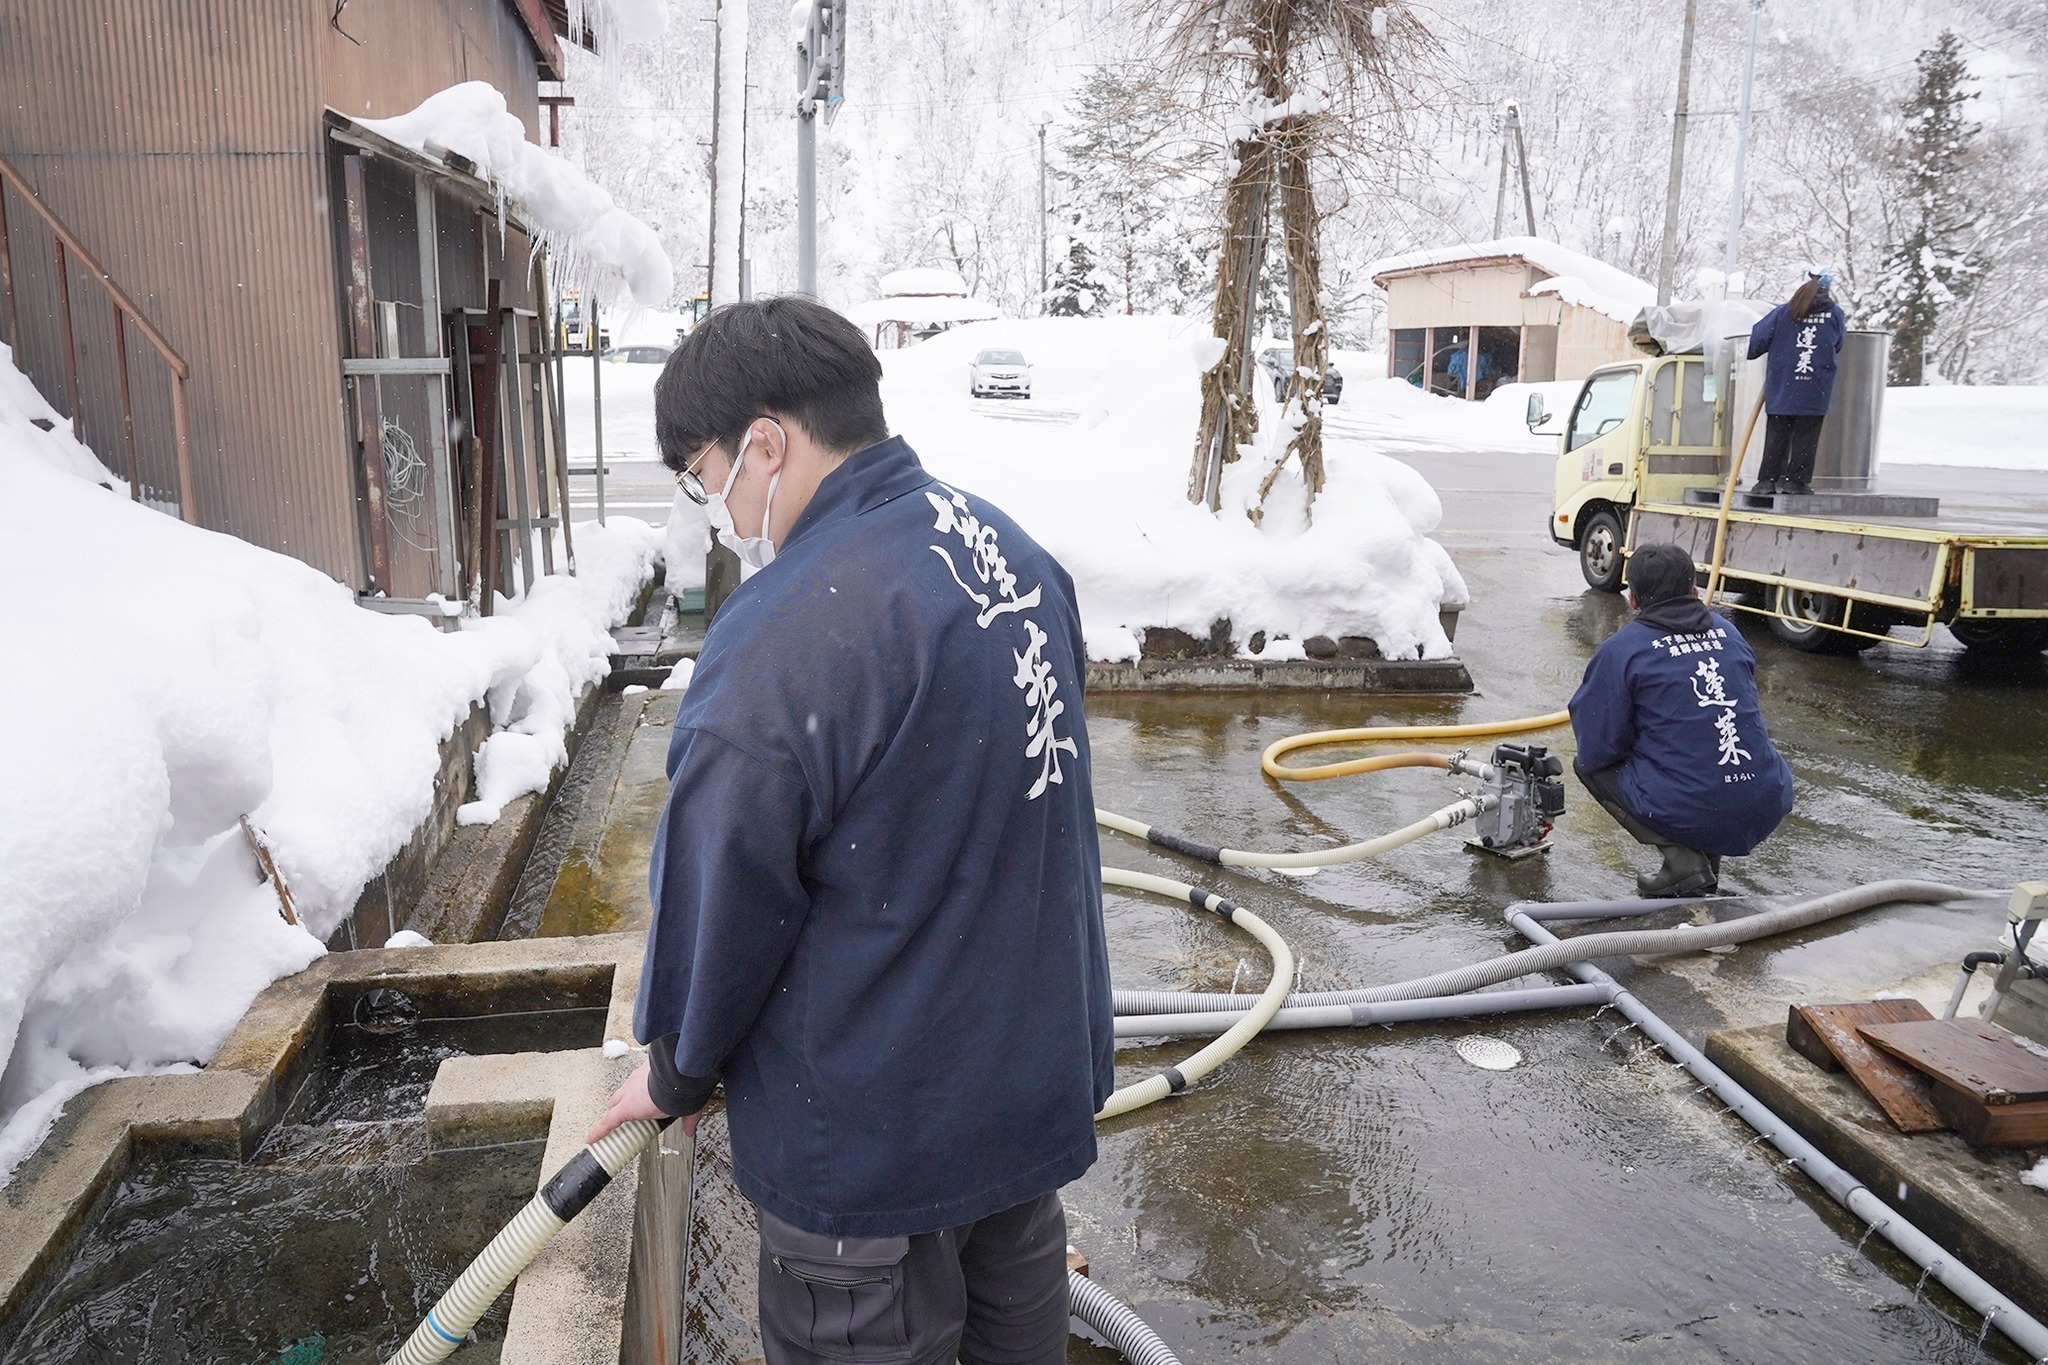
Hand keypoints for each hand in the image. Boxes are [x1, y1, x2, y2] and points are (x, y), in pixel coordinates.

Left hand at [585, 1059, 702, 1143]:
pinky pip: (607, 1121)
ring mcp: (629, 1095)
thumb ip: (688, 1117)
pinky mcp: (623, 1109)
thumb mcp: (688, 1103)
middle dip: (623, 1103)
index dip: (639, 1095)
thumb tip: (690, 1130)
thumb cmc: (684, 1084)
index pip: (640, 1086)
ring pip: (615, 1105)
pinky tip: (592, 1138)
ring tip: (607, 1127)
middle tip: (626, 1114)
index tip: (641, 1100)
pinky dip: (599, 1131)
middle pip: (624, 1094)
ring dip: (614, 1115)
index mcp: (653, 1076)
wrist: (677, 1079)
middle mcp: (638, 1081)